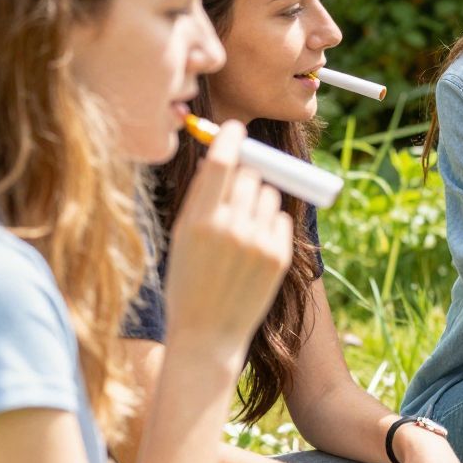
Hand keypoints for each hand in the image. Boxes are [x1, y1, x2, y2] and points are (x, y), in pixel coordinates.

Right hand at [164, 121, 293, 366]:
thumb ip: (201, 199)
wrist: (207, 334)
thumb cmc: (188, 282)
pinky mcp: (279, 257)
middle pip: (249, 174)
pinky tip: (253, 249)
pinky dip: (271, 224)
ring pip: (268, 194)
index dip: (231, 139)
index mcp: (198, 222)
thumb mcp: (182, 237)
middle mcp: (230, 228)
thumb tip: (221, 158)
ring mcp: (258, 243)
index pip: (222, 163)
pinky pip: (281, 218)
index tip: (236, 128)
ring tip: (240, 231)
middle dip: (244, 175)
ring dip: (258, 200)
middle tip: (232, 198)